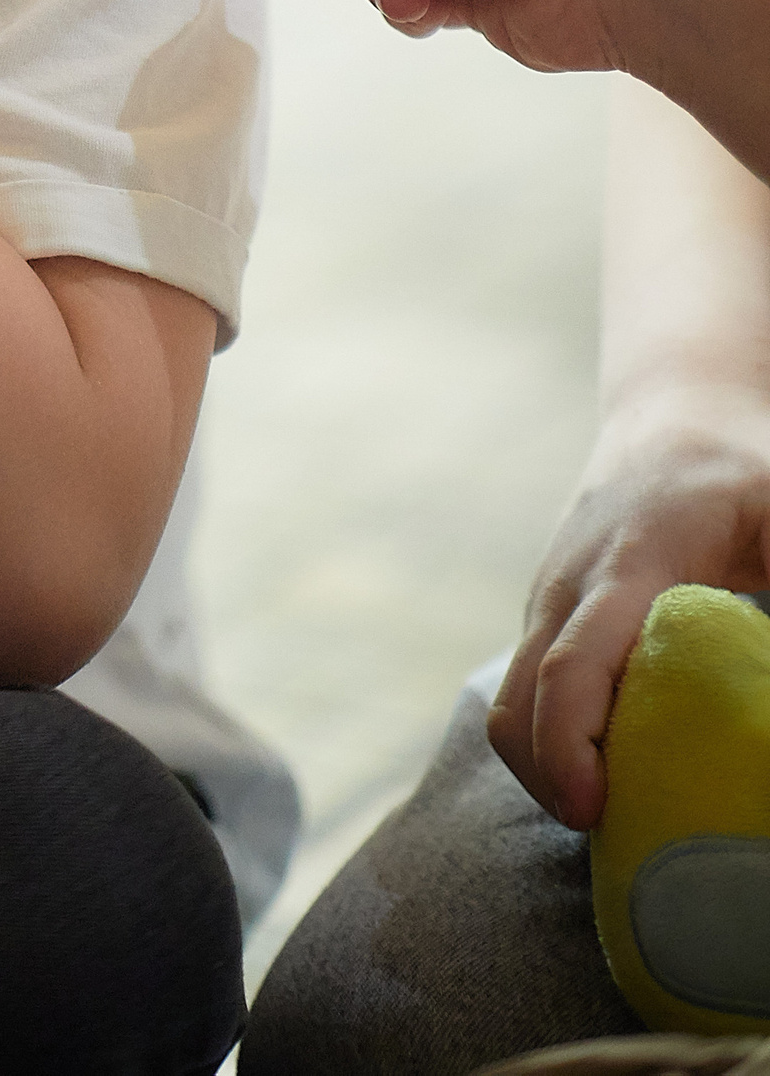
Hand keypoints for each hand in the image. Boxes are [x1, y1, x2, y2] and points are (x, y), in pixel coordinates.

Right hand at [492, 392, 769, 826]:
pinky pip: (529, 689)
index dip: (569, 745)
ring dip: (547, 766)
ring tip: (621, 818)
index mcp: (624, 565)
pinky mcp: (551, 614)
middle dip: (547, 779)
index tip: (593, 810)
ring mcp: (549, 599)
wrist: (675, 413)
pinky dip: (553, 742)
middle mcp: (568, 586)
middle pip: (518, 699)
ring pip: (511, 700)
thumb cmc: (743, 470)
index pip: (570, 666)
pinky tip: (614, 771)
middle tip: (615, 841)